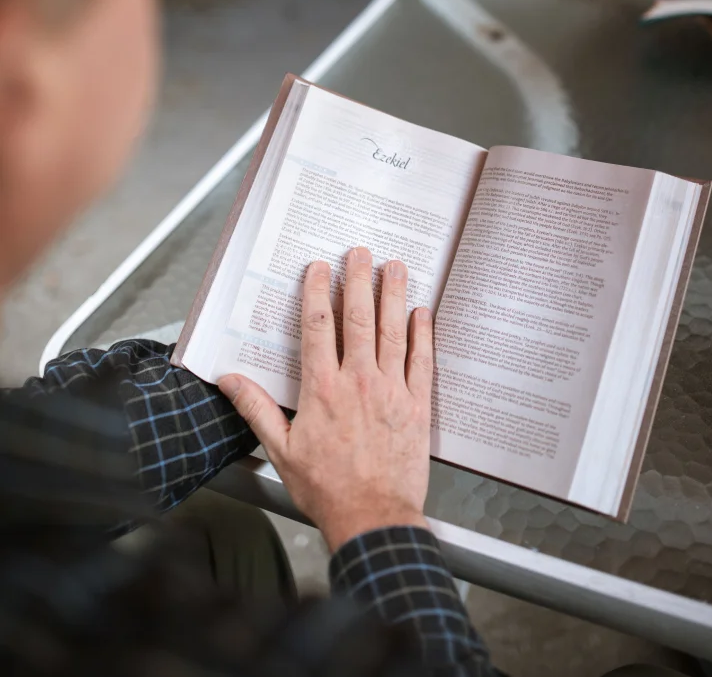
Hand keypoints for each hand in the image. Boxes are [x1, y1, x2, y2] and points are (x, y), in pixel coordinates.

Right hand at [219, 248, 433, 552]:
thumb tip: (229, 380)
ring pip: (392, 331)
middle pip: (358, 318)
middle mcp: (358, 382)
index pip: (318, 327)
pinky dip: (422, 334)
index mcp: (323, 389)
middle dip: (359, 280)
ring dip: (393, 295)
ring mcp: (391, 391)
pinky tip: (422, 312)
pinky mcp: (416, 406)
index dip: (318, 292)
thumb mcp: (281, 450)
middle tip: (361, 252)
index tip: (320, 268)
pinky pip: (422, 361)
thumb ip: (256, 409)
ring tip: (395, 266)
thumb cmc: (328, 489)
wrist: (373, 517)